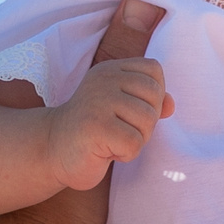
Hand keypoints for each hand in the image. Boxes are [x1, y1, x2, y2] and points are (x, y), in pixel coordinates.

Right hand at [40, 27, 173, 194]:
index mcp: (111, 69)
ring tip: (112, 140)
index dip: (153, 96)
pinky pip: (134, 143)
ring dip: (136, 139)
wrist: (53, 150)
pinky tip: (106, 151)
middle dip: (147, 121)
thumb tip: (171, 104)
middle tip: (121, 130)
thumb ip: (148, 101)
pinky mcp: (95, 126)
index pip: (154, 70)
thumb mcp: (123, 108)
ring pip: (148, 120)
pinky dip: (125, 154)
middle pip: (155, 95)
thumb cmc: (94, 131)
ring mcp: (98, 101)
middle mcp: (104, 79)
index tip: (129, 111)